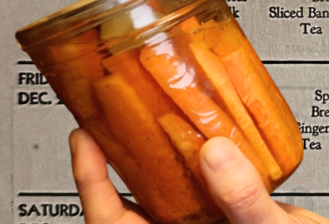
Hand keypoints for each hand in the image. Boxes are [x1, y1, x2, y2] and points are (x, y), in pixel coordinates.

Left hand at [70, 129, 328, 223]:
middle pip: (132, 201)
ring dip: (158, 155)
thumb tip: (214, 154)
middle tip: (112, 114)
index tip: (84, 137)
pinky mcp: (232, 215)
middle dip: (118, 156)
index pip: (111, 220)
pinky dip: (200, 158)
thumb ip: (244, 201)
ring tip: (151, 118)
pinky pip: (204, 187)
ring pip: (168, 192)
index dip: (90, 180)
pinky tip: (208, 137)